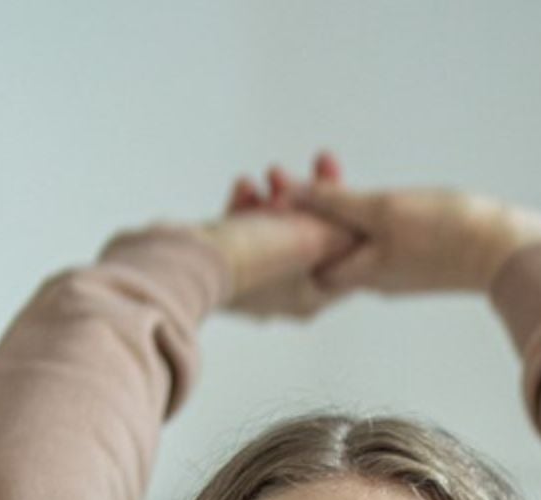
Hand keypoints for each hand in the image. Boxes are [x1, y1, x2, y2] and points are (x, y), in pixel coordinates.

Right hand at [198, 151, 361, 320]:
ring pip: (275, 231)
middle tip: (322, 159)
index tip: (349, 184)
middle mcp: (282, 296)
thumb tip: (355, 227)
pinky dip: (248, 206)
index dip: (349, 216)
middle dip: (313, 198)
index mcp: (310, 298)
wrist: (185, 262)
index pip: (343, 255)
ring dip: (278, 197)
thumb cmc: (251, 256)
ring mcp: (251, 282)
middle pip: (309, 239)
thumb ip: (338, 230)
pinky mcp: (223, 265)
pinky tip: (244, 186)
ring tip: (272, 172)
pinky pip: (243, 230)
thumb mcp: (312, 239)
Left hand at [258, 173, 540, 298]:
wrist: (510, 253)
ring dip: (333, 211)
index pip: (305, 254)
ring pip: (351, 243)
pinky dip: (364, 217)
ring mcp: (400, 271)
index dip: (282, 225)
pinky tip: (366, 198)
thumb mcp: (384, 210)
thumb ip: (337, 204)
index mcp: (361, 273)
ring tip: (322, 175)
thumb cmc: (450, 234)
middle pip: (324, 248)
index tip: (268, 189)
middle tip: (280, 176)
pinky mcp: (423, 261)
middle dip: (302, 213)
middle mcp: (376, 279)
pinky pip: (379, 240)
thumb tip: (290, 196)